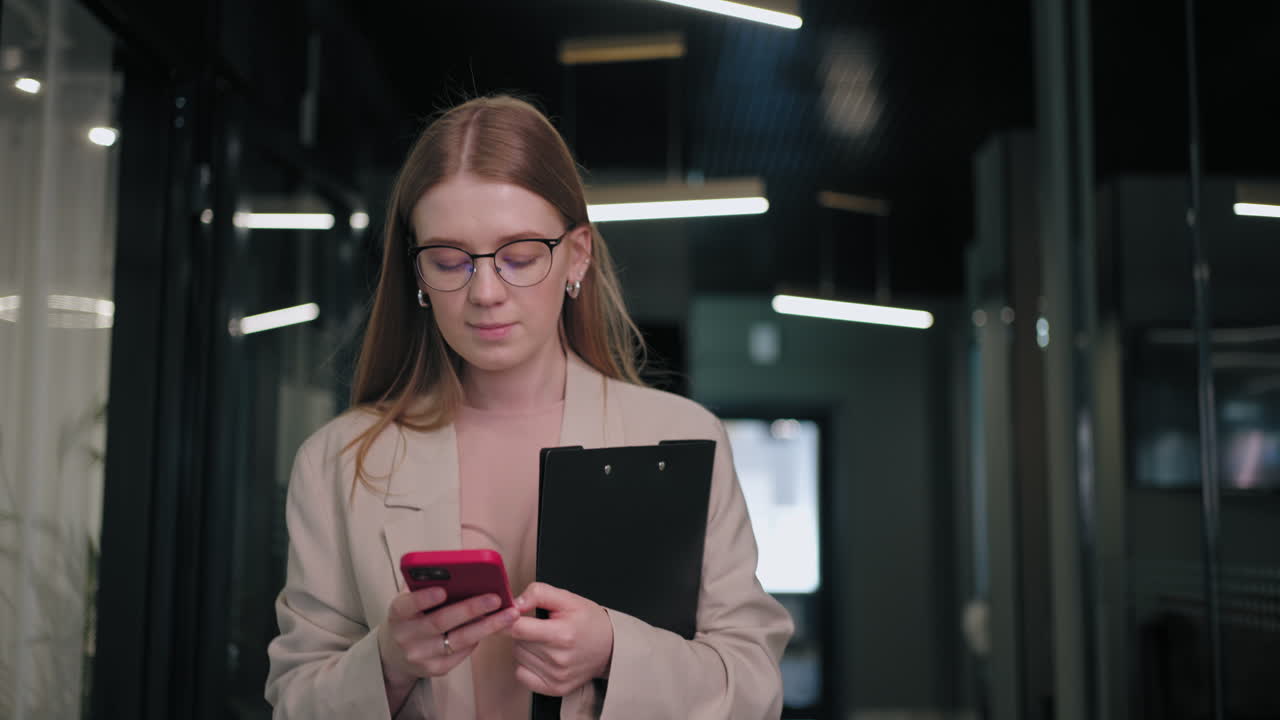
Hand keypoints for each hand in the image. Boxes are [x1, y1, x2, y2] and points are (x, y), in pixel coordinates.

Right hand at [379, 588, 520, 686]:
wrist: (395, 654)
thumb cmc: (410, 616)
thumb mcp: (409, 600)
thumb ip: (425, 584)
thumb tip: (455, 569)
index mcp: (397, 614)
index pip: (407, 605)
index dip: (423, 598)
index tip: (443, 590)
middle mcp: (405, 637)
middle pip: (440, 622)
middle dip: (470, 609)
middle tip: (495, 598)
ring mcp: (420, 656)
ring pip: (458, 640)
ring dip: (486, 626)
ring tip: (509, 614)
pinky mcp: (435, 669)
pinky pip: (462, 653)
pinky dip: (479, 638)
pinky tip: (494, 627)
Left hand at [509, 582, 614, 696]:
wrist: (611, 647)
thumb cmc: (590, 621)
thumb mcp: (568, 599)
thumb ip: (539, 594)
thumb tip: (514, 603)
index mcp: (562, 635)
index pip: (518, 629)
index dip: (510, 619)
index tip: (513, 614)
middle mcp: (558, 660)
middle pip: (517, 642)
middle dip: (522, 631)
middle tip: (539, 626)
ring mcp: (556, 677)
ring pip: (518, 657)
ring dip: (524, 647)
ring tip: (544, 640)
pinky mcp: (554, 689)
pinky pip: (521, 675)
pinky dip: (526, 665)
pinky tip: (541, 656)